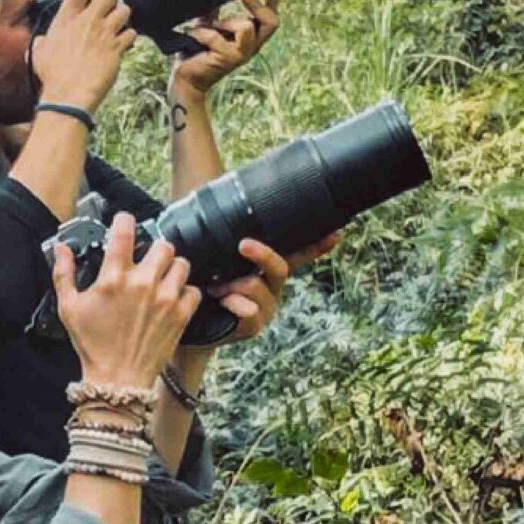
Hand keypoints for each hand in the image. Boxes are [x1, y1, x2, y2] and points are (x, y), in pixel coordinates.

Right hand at [29, 0, 135, 111]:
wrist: (68, 94)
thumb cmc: (54, 76)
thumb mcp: (38, 54)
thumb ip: (43, 41)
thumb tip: (42, 41)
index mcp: (66, 18)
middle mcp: (87, 21)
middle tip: (108, 7)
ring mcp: (104, 32)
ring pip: (124, 10)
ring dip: (122, 16)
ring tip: (117, 24)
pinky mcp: (117, 47)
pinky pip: (131, 33)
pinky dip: (129, 36)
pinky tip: (123, 42)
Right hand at [53, 212, 197, 389]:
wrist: (118, 379)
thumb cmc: (92, 345)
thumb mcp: (68, 308)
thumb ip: (64, 274)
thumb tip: (61, 250)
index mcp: (113, 278)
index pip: (124, 231)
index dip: (125, 220)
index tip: (125, 222)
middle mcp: (142, 284)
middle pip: (162, 245)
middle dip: (154, 250)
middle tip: (147, 260)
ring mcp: (165, 299)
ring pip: (181, 264)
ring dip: (172, 268)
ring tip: (162, 279)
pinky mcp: (181, 315)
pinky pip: (193, 290)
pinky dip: (185, 292)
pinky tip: (172, 299)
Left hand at [171, 0, 279, 97]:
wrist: (187, 78)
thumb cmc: (198, 52)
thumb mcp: (208, 26)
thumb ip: (215, 11)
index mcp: (250, 37)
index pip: (270, 17)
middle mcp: (251, 46)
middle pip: (272, 22)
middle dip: (258, 4)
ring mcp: (242, 55)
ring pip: (247, 26)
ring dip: (227, 21)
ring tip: (211, 27)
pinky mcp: (228, 59)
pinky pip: (218, 36)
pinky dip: (203, 32)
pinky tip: (194, 34)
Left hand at [191, 230, 333, 346]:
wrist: (188, 322)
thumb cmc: (201, 284)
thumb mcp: (213, 258)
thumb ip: (220, 237)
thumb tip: (212, 197)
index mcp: (266, 269)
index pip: (297, 254)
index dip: (317, 245)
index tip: (336, 233)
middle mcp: (271, 287)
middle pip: (280, 266)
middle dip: (263, 255)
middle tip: (244, 245)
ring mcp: (265, 307)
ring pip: (260, 287)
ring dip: (235, 284)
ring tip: (215, 286)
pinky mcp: (253, 326)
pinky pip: (250, 310)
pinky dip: (233, 303)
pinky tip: (221, 301)